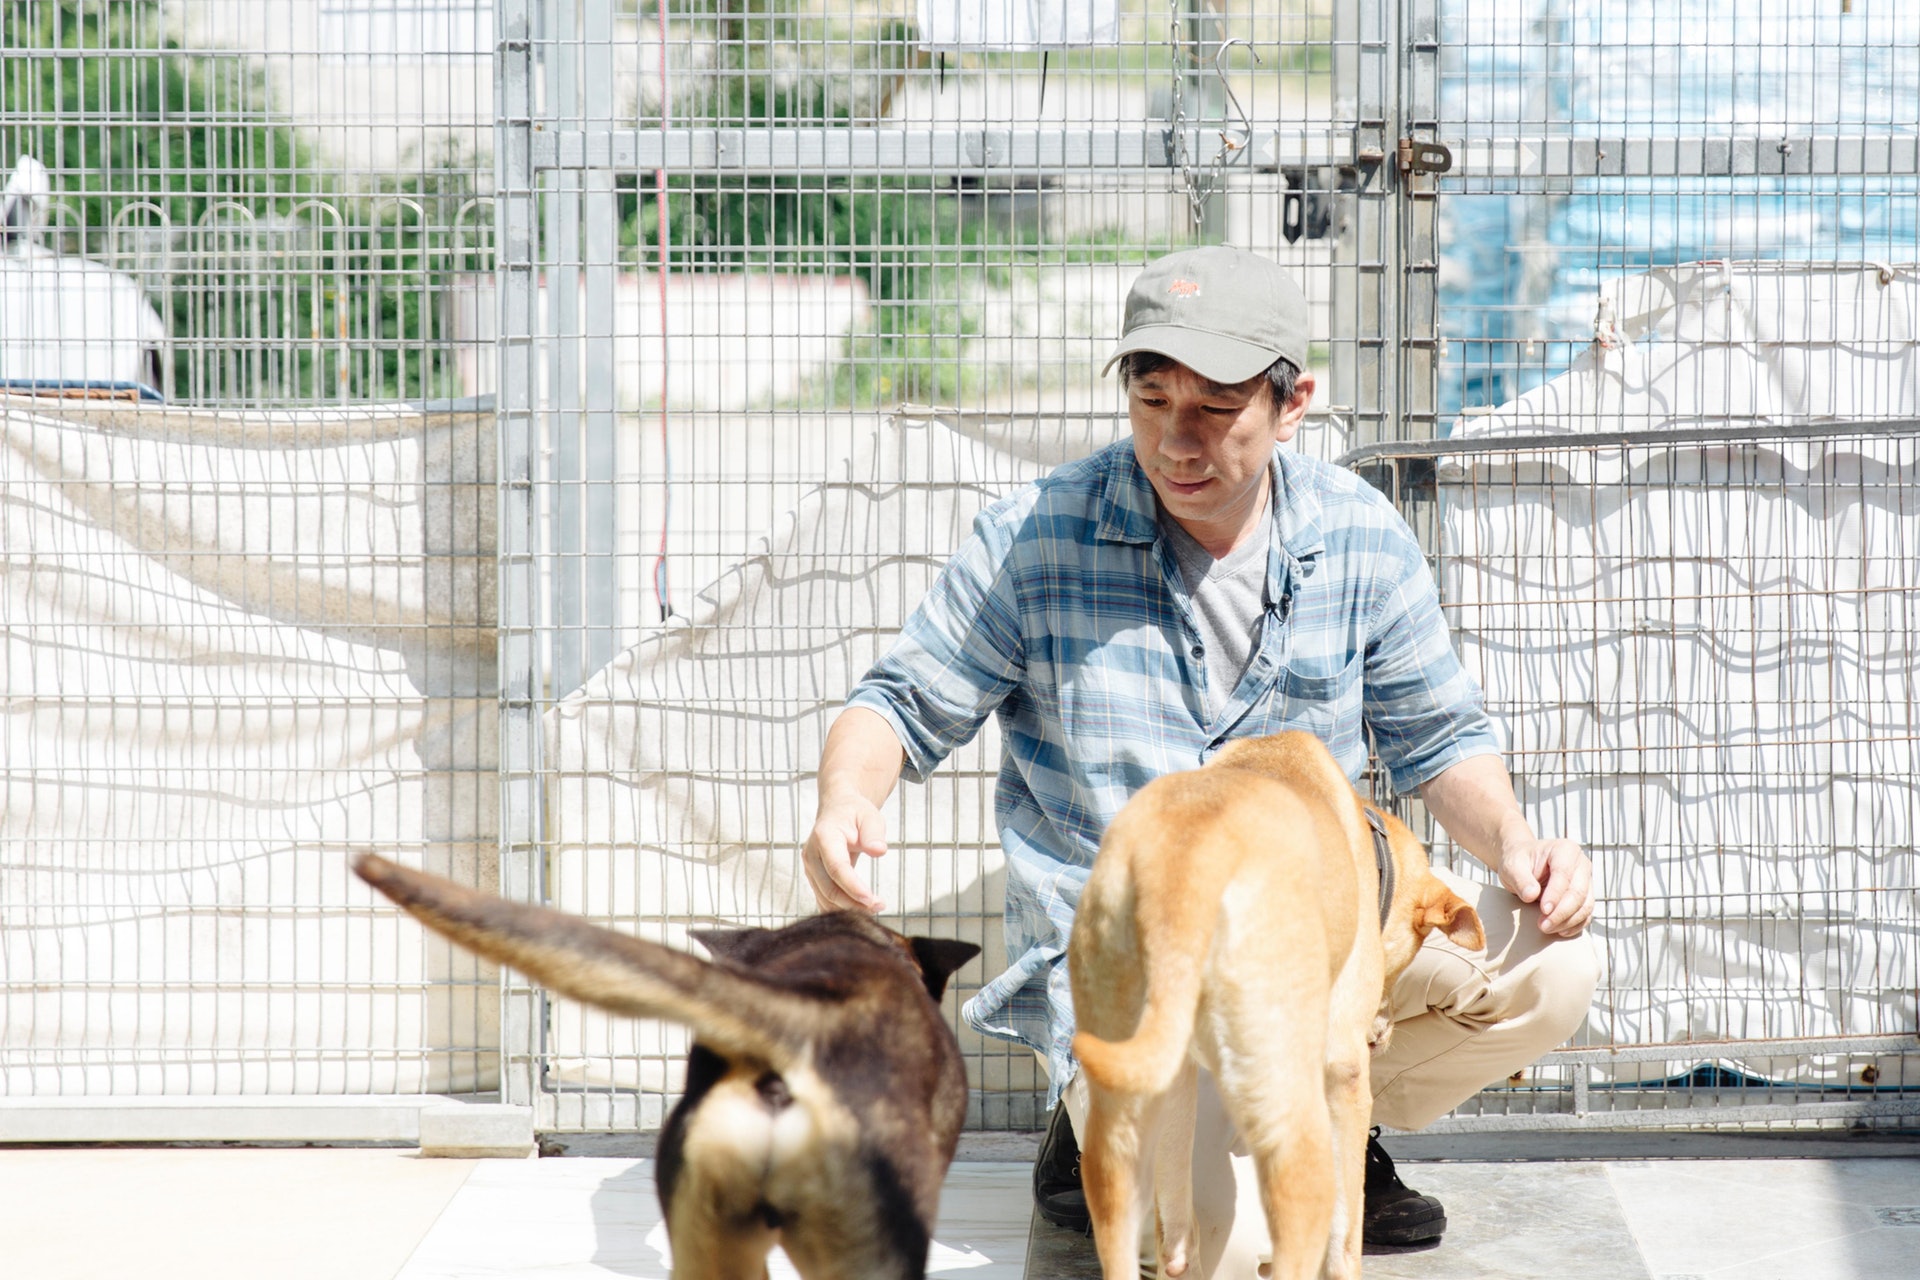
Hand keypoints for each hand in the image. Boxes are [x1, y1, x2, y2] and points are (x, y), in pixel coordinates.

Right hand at [802, 793, 888, 912]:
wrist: (838, 811)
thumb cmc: (855, 814)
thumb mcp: (870, 816)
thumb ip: (874, 833)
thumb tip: (878, 850)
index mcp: (824, 836)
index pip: (836, 867)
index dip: (852, 886)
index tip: (871, 899)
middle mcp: (812, 854)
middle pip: (829, 888)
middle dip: (854, 903)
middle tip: (879, 906)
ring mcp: (810, 868)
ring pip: (825, 898)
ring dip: (849, 908)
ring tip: (874, 908)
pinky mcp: (814, 878)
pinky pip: (824, 900)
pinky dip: (841, 909)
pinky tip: (860, 909)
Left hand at [1497, 836, 1593, 936]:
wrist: (1523, 864)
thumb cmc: (1519, 861)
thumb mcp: (1512, 866)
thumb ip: (1521, 879)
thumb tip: (1532, 895)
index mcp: (1565, 850)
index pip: (1564, 874)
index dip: (1555, 895)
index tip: (1543, 910)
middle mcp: (1581, 864)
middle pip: (1578, 892)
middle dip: (1561, 912)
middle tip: (1543, 925)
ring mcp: (1586, 880)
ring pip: (1585, 905)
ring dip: (1568, 921)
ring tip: (1546, 928)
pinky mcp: (1585, 896)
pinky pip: (1586, 914)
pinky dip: (1575, 925)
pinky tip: (1560, 931)